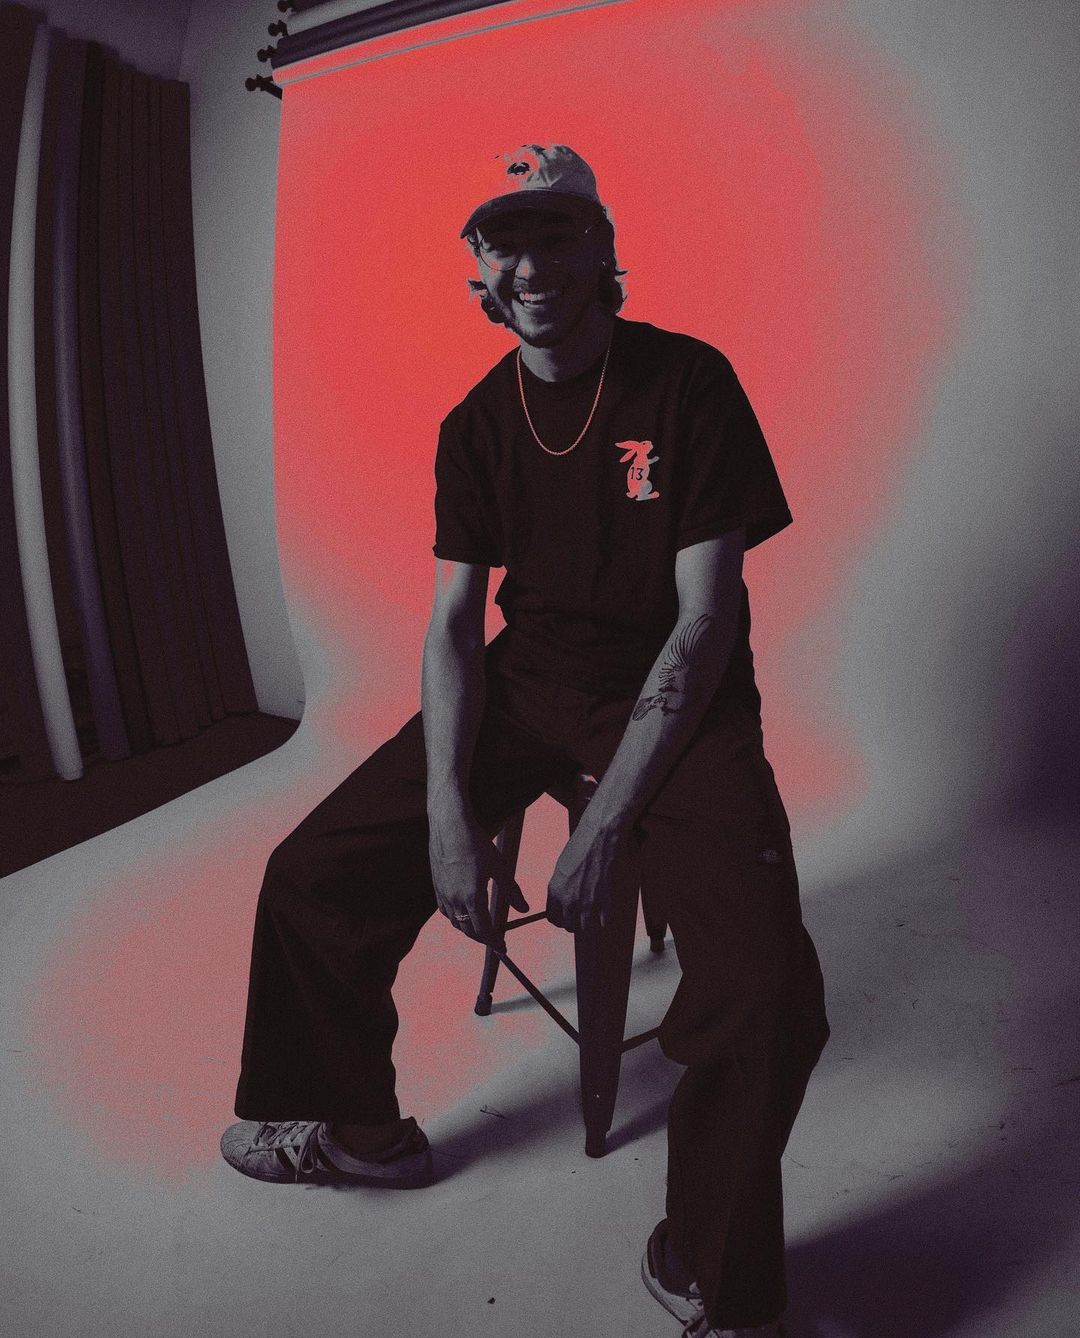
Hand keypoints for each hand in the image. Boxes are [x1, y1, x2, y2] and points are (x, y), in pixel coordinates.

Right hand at [428, 815, 528, 945]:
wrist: (450, 827)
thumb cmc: (475, 844)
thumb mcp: (499, 867)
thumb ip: (512, 891)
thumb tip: (524, 908)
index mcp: (472, 897)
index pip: (483, 930)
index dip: (494, 941)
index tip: (502, 948)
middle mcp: (455, 900)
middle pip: (468, 930)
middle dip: (481, 938)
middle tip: (494, 940)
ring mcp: (443, 894)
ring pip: (455, 922)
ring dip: (468, 929)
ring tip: (480, 929)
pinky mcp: (436, 886)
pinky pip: (445, 911)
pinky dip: (455, 917)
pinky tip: (463, 912)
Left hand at [546, 819, 637, 933]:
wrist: (600, 836)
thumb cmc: (581, 846)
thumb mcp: (562, 867)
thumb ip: (561, 887)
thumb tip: (563, 901)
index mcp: (555, 890)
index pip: (552, 918)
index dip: (560, 919)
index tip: (567, 917)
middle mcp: (568, 900)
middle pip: (569, 926)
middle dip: (575, 923)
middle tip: (583, 916)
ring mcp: (587, 903)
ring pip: (585, 929)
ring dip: (590, 924)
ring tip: (594, 916)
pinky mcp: (605, 902)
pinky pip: (603, 923)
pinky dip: (604, 920)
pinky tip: (605, 911)